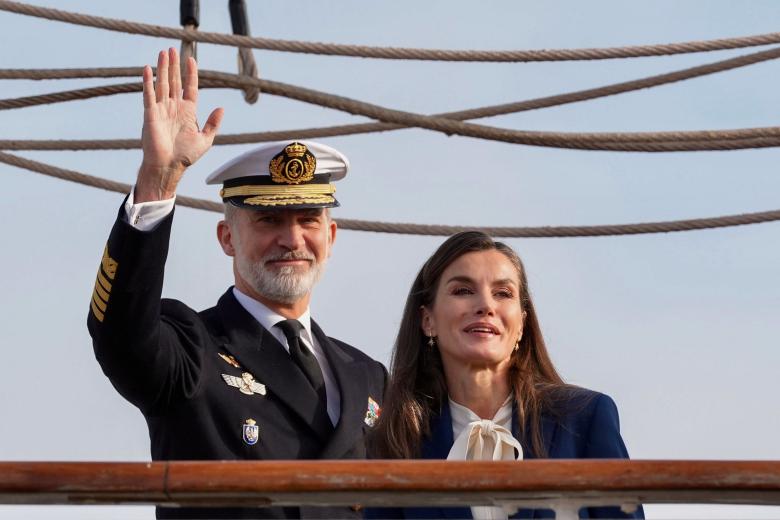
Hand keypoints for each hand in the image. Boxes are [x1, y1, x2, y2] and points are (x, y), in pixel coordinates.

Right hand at [135, 48, 223, 202]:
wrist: (168, 167)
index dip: (191, 74)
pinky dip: (148, 82)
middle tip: (172, 49)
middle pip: (174, 81)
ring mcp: (161, 109)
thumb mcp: (205, 139)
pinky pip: (148, 95)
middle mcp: (174, 108)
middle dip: (174, 65)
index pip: (190, 88)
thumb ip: (213, 123)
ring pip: (162, 84)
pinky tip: (147, 69)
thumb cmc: (185, 156)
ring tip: (163, 52)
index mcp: (188, 112)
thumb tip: (221, 108)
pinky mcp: (150, 114)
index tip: (191, 59)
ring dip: (162, 68)